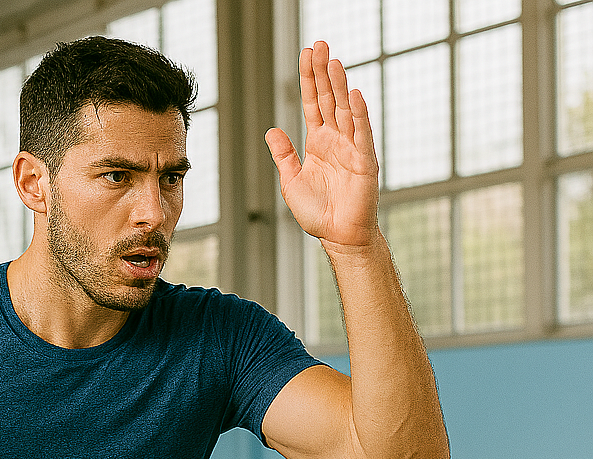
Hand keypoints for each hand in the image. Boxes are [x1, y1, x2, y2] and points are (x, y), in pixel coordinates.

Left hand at [266, 40, 379, 251]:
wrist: (338, 235)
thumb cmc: (317, 212)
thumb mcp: (292, 182)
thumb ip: (284, 156)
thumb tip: (271, 130)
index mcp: (318, 143)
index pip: (313, 104)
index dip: (309, 80)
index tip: (306, 55)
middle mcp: (336, 140)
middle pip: (329, 99)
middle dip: (323, 73)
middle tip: (319, 45)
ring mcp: (352, 148)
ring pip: (345, 110)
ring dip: (339, 85)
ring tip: (333, 61)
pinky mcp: (364, 161)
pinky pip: (361, 134)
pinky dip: (358, 114)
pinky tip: (354, 94)